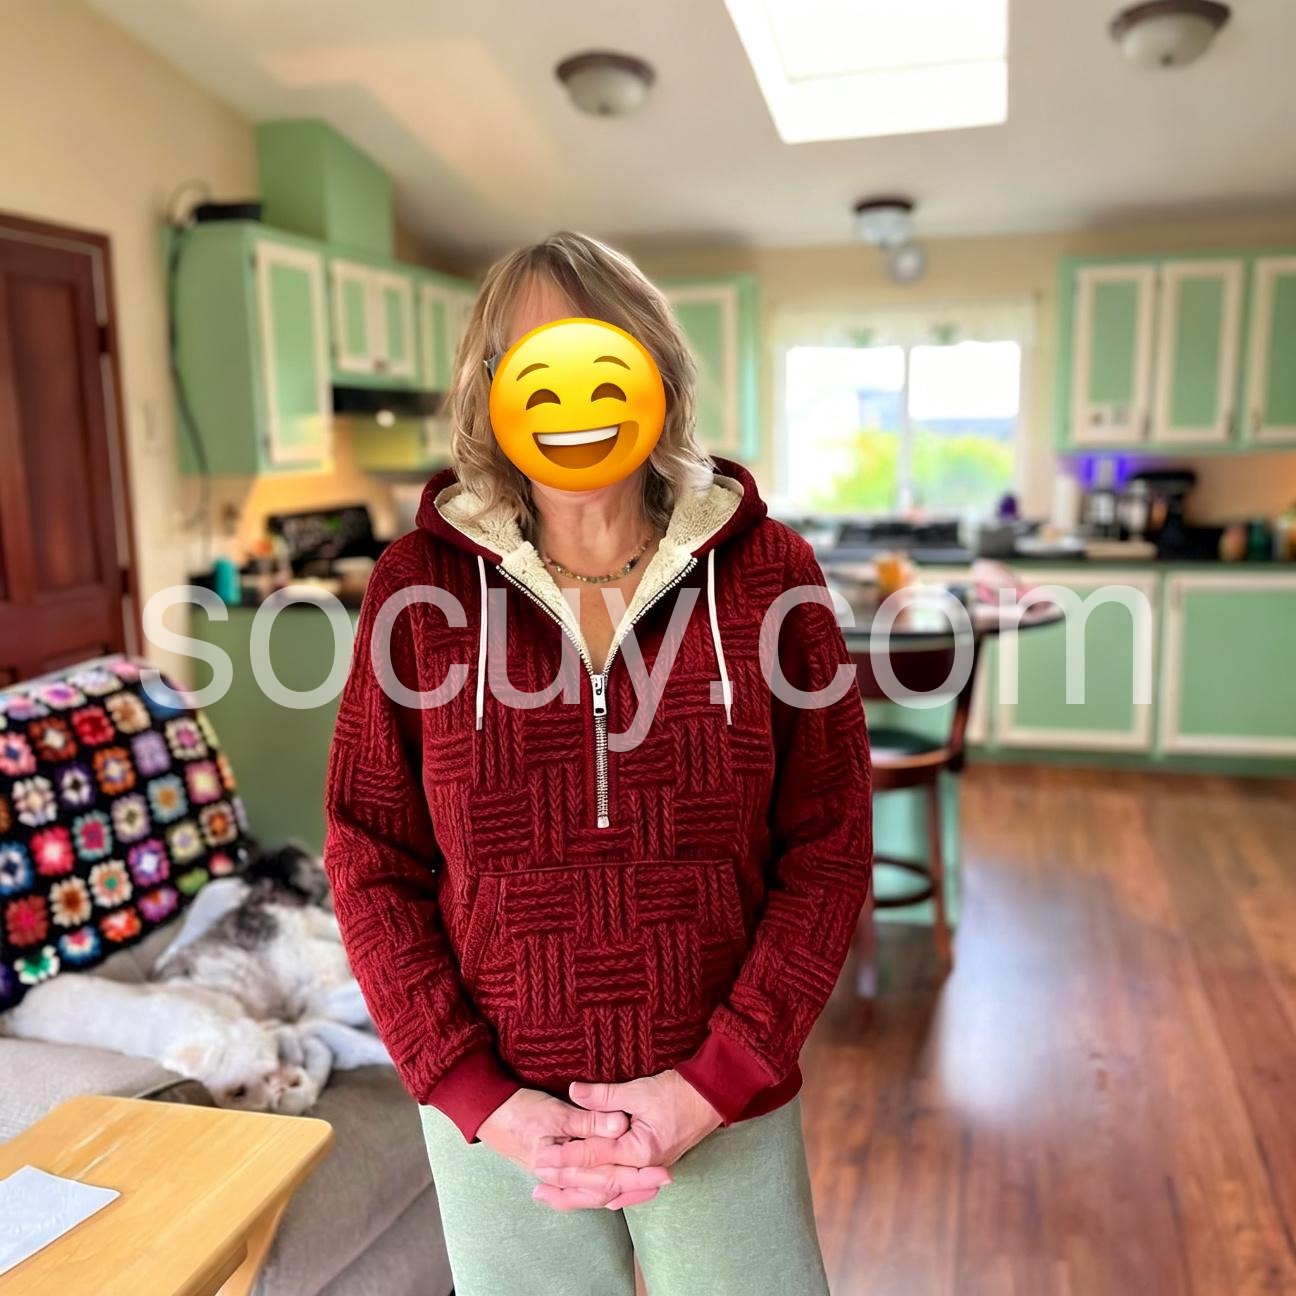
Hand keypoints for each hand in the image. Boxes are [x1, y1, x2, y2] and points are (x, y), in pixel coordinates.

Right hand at [477, 1088, 672, 1211]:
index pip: (605, 1180)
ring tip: (649, 1186)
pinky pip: (584, 1186)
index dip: (635, 1177)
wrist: (487, 1110)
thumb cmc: (518, 1110)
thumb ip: (588, 1119)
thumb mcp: (555, 1112)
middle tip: (664, 1180)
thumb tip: (620, 1124)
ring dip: (623, 1189)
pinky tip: (617, 1189)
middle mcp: (558, 1179)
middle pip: (604, 1191)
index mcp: (558, 1168)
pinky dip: (603, 1188)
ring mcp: (557, 1176)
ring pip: (595, 1192)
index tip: (661, 1172)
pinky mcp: (557, 1168)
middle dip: (635, 1187)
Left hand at [532, 1070, 722, 1184]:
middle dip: (567, 1183)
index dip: (566, 1157)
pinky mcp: (652, 1166)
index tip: (542, 1156)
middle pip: (599, 1182)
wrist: (712, 1096)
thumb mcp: (639, 1090)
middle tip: (539, 1182)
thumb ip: (604, 1095)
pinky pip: (625, 1188)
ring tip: (554, 1196)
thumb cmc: (678, 1091)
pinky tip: (592, 1199)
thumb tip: (574, 1091)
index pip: (595, 1156)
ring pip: (611, 1191)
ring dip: (582, 1193)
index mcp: (640, 1150)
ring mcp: (649, 1169)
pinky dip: (606, 1193)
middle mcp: (644, 1167)